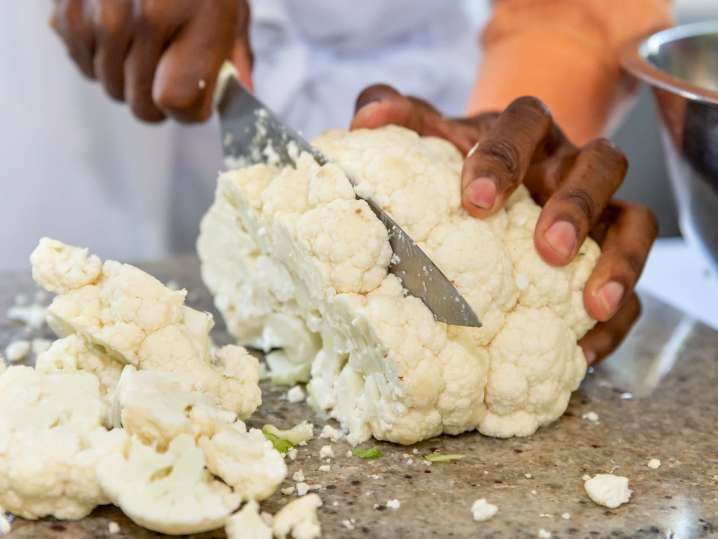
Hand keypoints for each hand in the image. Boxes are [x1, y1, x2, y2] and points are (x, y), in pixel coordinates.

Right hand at [49, 0, 252, 122]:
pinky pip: (84, 66)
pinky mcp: (68, 11)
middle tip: (168, 72)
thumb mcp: (232, 10)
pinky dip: (99, 58)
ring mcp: (102, 14)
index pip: (177, 102)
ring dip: (128, 78)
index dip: (188, 110)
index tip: (195, 100)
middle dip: (159, 100)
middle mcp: (145, 18)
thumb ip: (236, 59)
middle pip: (143, 105)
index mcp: (196, 21)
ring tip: (143, 44)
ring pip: (112, 87)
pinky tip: (117, 31)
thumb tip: (242, 100)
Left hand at [351, 85, 657, 363]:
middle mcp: (570, 164)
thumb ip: (400, 118)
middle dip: (576, 205)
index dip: (504, 157)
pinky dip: (617, 319)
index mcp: (527, 131)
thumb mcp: (432, 136)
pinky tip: (585, 349)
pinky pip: (635, 285)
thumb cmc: (462, 162)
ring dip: (618, 260)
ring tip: (590, 304)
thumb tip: (366, 120)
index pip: (525, 124)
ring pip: (635, 221)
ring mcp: (600, 210)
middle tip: (545, 249)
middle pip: (600, 163)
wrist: (501, 179)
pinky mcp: (612, 255)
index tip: (475, 199)